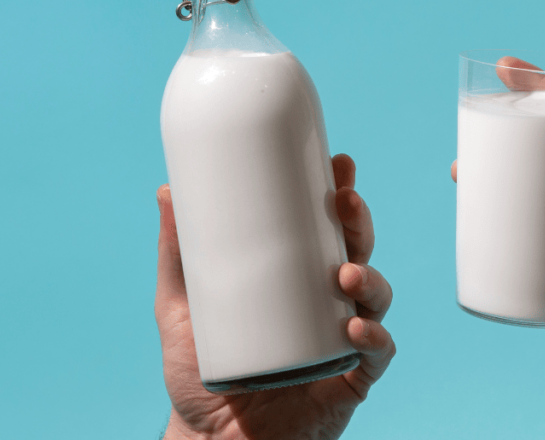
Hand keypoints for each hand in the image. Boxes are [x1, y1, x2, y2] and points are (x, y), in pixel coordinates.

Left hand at [156, 153, 394, 439]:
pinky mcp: (350, 380)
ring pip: (376, 298)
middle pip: (357, 253)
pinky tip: (355, 328)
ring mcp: (342, 342)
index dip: (339, 196)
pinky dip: (374, 338)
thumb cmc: (200, 374)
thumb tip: (166, 191)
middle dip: (360, 224)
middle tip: (345, 202)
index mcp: (297, 281)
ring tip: (347, 275)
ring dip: (372, 279)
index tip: (337, 164)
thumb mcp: (181, 308)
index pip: (326, 230)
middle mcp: (325, 305)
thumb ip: (177, 255)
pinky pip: (377, 354)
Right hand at [451, 57, 544, 361]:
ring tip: (460, 178)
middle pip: (534, 153)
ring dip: (487, 181)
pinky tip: (468, 227)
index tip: (505, 71)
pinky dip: (492, 230)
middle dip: (498, 138)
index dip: (536, 91)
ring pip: (520, 194)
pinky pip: (518, 240)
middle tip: (468, 138)